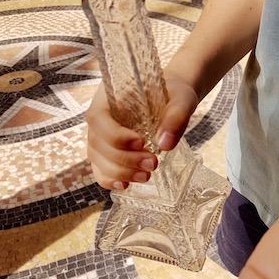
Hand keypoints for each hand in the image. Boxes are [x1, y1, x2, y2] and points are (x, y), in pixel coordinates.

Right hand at [86, 72, 197, 188]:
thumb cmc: (173, 93)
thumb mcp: (181, 98)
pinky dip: (110, 180)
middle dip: (124, 159)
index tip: (141, 142)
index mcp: (109, 97)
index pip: (97, 118)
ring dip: (120, 172)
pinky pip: (100, 170)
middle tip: (152, 163)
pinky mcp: (108, 153)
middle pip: (97, 143)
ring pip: (97, 159)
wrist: (172, 98)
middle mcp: (100, 118)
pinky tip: (126, 185)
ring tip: (147, 175)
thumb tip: (165, 144)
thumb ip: (176, 116)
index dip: (115, 135)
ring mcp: (101, 137)